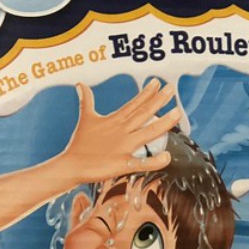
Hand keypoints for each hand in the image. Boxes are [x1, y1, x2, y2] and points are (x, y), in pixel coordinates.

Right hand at [60, 79, 179, 183]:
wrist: (71, 166)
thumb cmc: (80, 143)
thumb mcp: (86, 118)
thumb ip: (86, 101)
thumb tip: (80, 84)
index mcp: (115, 121)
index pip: (134, 104)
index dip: (147, 93)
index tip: (158, 82)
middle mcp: (122, 131)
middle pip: (143, 113)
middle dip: (158, 101)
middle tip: (171, 88)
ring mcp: (123, 147)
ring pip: (147, 133)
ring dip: (163, 124)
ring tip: (177, 113)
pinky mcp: (122, 164)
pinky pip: (142, 162)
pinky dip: (154, 161)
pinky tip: (167, 157)